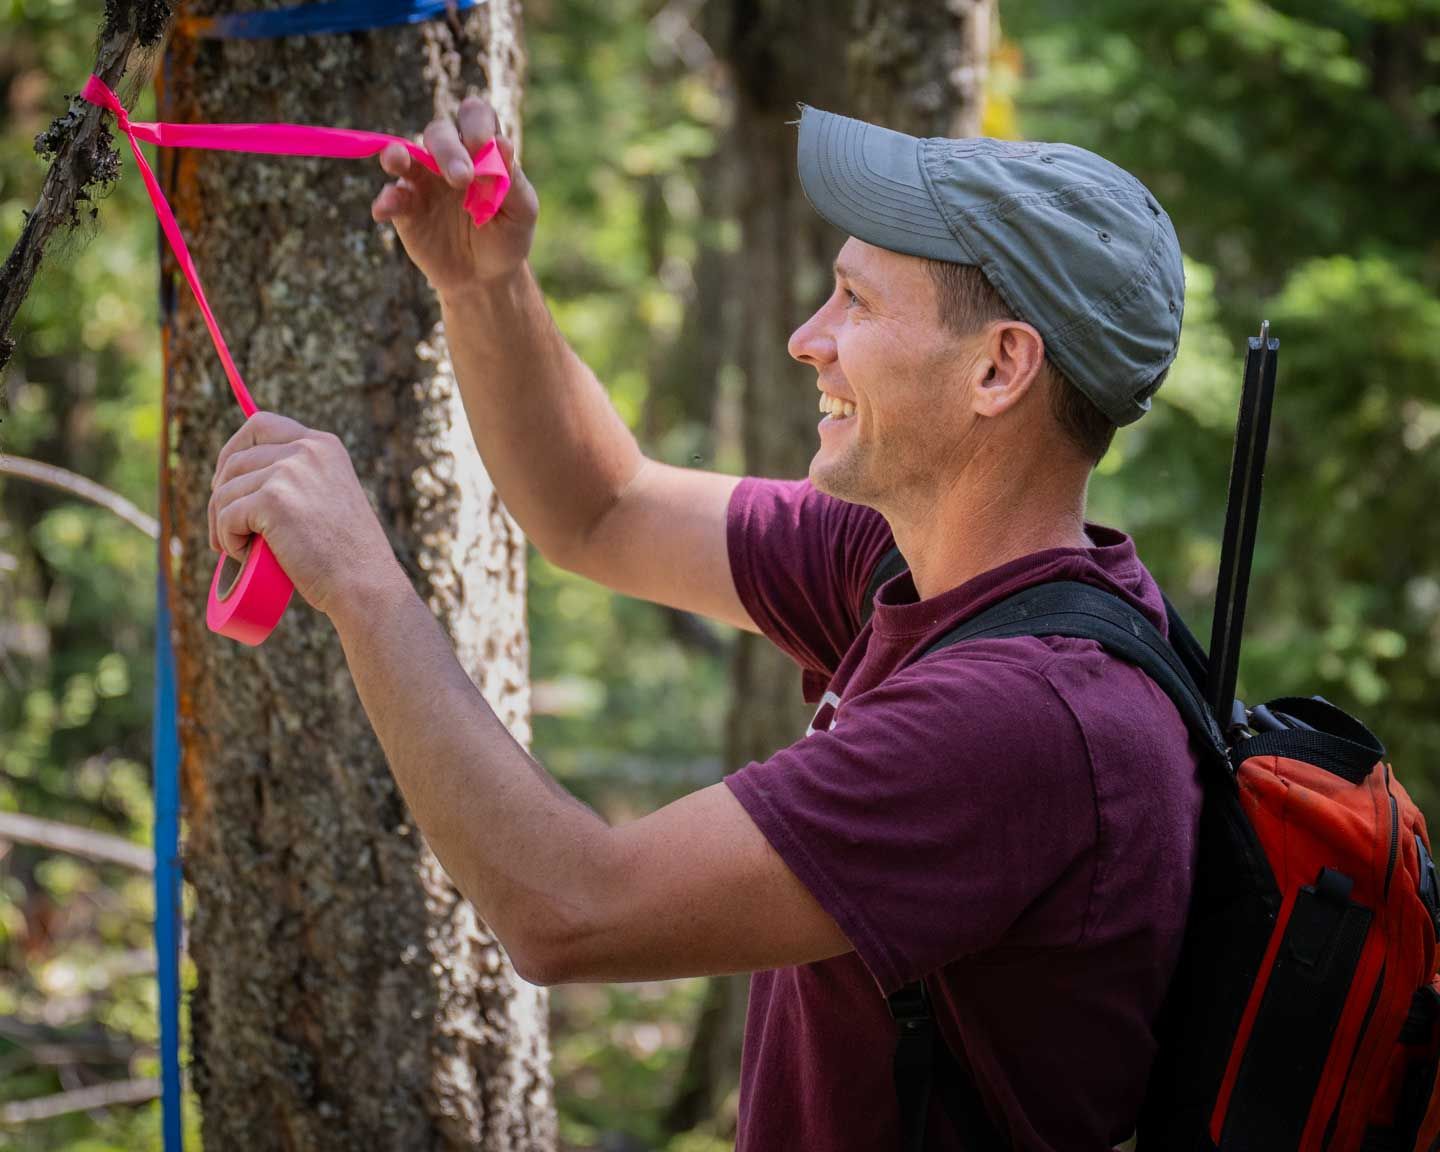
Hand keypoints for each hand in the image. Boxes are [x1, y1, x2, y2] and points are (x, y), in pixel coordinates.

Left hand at [208, 413, 399, 618]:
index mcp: (323, 446)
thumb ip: (301, 479)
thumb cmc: (345, 554)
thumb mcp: (330, 498)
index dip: (234, 449)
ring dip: (222, 523)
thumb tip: (238, 478)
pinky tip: (244, 555)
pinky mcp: (273, 500)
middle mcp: (307, 450)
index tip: (225, 479)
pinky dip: (227, 540)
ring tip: (240, 550)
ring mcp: (289, 472)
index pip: (261, 424)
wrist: (364, 582)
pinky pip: (226, 516)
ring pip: (225, 491)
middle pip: (236, 459)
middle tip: (225, 527)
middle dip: (220, 494)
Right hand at [372, 96, 538, 296]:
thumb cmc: (506, 237)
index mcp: (481, 150)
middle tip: (462, 180)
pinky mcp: (405, 208)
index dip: (477, 125)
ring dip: (398, 155)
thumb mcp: (521, 212)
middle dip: (447, 151)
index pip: (475, 116)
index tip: (484, 149)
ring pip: (403, 153)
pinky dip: (386, 200)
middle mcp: (448, 157)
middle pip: (438, 132)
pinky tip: (386, 209)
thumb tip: (502, 144)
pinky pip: (390, 196)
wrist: (485, 278)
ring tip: (397, 161)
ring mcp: (422, 180)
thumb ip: (512, 180)